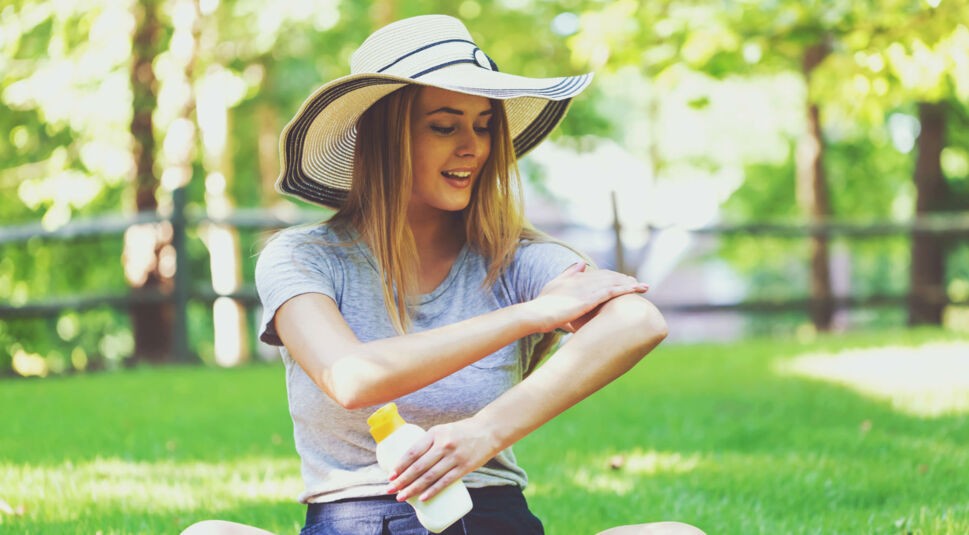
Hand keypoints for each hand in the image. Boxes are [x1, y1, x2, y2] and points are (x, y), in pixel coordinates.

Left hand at [386, 418, 497, 502]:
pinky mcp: (464, 467)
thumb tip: (411, 462)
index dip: (400, 465)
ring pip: (429, 476)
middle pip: (418, 466)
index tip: (391, 475)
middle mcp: (443, 445)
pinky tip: (422, 498)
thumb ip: (429, 443)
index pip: (413, 451)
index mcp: (435, 433)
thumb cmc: (462, 431)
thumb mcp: (443, 430)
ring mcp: (454, 457)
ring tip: (402, 496)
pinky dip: (432, 491)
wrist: (489, 430)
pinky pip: (445, 482)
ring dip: (413, 488)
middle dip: (402, 480)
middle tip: (391, 489)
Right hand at [528, 263, 648, 332]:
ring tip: (643, 287)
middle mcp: (584, 280)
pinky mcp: (589, 299)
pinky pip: (612, 291)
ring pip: (614, 283)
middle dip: (625, 279)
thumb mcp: (555, 285)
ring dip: (630, 283)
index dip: (613, 276)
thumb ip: (569, 273)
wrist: (536, 314)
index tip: (624, 279)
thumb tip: (582, 263)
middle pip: (610, 277)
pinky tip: (636, 290)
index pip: (599, 274)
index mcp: (576, 278)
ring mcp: (587, 289)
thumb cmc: (543, 305)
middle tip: (638, 283)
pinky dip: (626, 289)